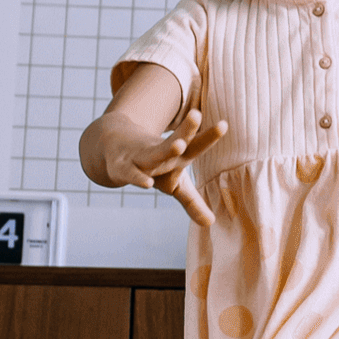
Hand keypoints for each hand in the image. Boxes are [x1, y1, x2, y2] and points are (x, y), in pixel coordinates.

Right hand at [112, 106, 226, 227]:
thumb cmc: (153, 165)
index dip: (209, 136)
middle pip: (176, 140)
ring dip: (167, 150)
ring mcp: (141, 158)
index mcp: (177, 156)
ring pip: (155, 152)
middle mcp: (160, 152)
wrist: (114, 145)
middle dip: (187, 130)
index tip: (224, 123)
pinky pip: (131, 173)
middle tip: (196, 114)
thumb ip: (192, 202)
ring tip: (180, 145)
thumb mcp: (174, 184)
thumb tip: (211, 223)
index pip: (196, 145)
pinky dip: (138, 177)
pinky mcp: (122, 167)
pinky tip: (147, 183)